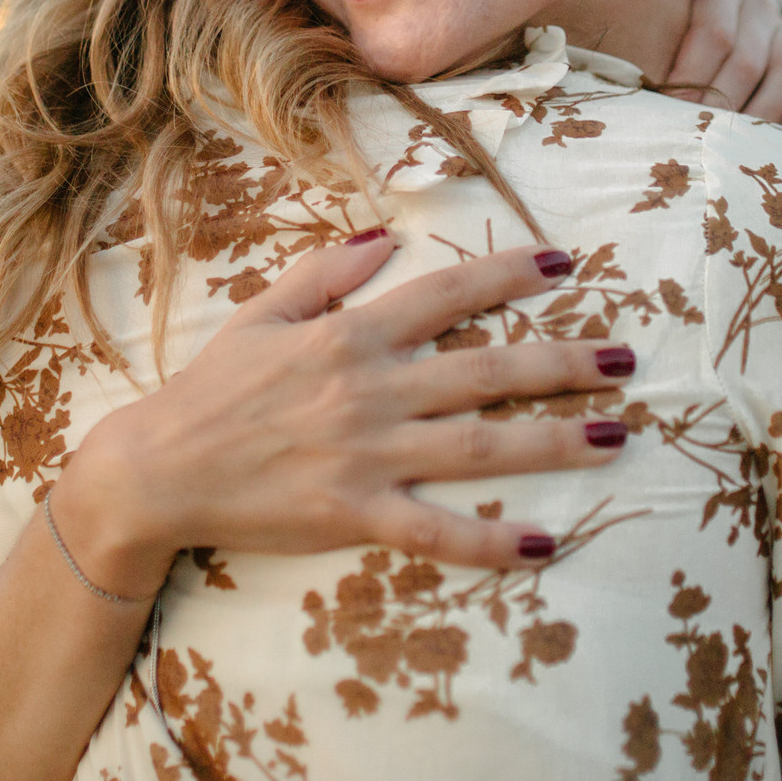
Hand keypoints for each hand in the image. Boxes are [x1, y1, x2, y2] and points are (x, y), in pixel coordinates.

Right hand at [50, 233, 633, 596]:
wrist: (157, 471)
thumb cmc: (210, 392)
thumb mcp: (263, 314)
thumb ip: (326, 274)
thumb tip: (386, 236)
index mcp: (349, 335)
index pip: (446, 295)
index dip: (510, 277)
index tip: (565, 267)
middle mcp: (369, 390)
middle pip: (486, 371)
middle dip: (563, 362)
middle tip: (623, 358)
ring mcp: (366, 455)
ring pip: (480, 447)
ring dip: (554, 440)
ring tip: (615, 435)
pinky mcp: (354, 514)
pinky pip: (436, 532)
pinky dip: (491, 542)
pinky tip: (544, 544)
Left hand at [666, 0, 781, 129]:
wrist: (698, 72)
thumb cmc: (665, 58)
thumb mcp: (653, 36)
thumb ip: (652, 24)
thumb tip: (668, 2)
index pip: (713, 31)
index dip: (692, 74)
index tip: (672, 107)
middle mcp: (754, 5)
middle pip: (747, 57)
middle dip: (723, 101)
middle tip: (701, 132)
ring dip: (765, 110)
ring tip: (742, 141)